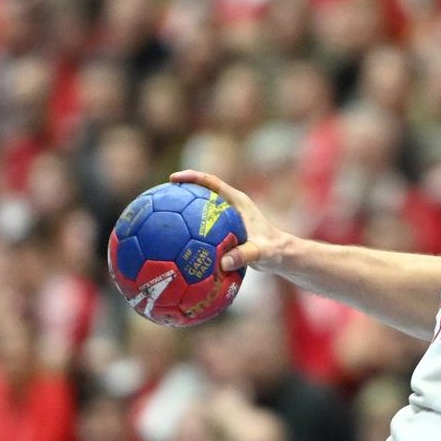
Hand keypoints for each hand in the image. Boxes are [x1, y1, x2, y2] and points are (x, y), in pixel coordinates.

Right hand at [170, 169, 291, 272]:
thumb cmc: (274, 251)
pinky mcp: (224, 230)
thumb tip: (223, 262)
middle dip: (181, 192)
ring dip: (182, 211)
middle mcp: (230, 207)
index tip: (173, 178)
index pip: (212, 183)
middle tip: (157, 196)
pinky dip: (188, 231)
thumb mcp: (261, 253)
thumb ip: (244, 256)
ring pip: (200, 210)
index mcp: (237, 202)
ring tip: (159, 217)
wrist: (282, 256)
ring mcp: (226, 218)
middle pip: (201, 193)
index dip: (193, 177)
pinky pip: (202, 227)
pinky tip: (172, 244)